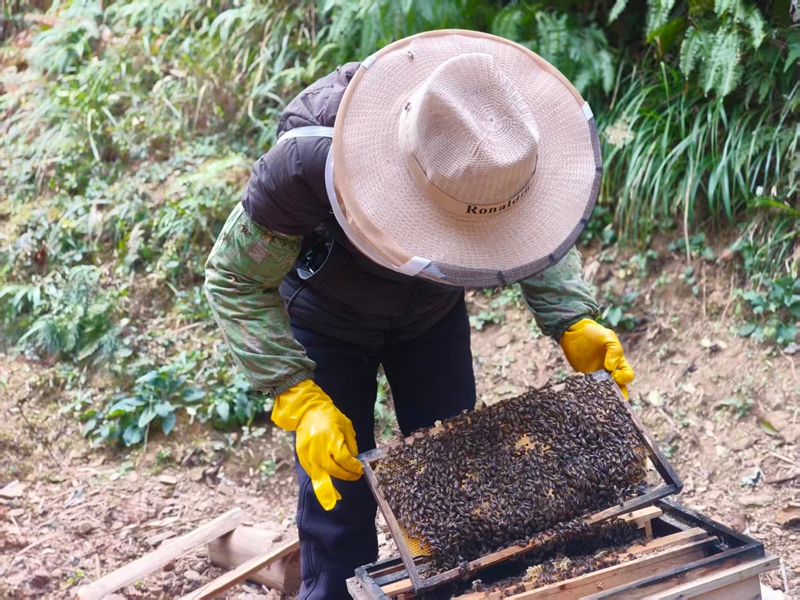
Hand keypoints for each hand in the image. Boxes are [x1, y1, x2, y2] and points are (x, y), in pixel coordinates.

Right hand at [272, 380, 362, 509]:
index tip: (360, 469)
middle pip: (334, 470)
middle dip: (346, 476)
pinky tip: (325, 488)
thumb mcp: (346, 426)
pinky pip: (312, 473)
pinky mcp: (302, 457)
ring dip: (328, 490)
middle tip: (355, 477)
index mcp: (332, 439)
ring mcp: (309, 454)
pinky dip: (319, 481)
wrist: (307, 411)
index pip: (345, 460)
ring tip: (335, 499)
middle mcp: (319, 449)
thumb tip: (354, 460)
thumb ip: (351, 444)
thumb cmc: (329, 416)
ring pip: (320, 476)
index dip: (354, 468)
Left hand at [559, 319, 634, 398]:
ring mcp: (596, 376)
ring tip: (600, 404)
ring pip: (604, 391)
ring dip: (604, 398)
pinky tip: (587, 397)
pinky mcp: (584, 378)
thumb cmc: (594, 333)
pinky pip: (588, 389)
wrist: (573, 331)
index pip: (628, 375)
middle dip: (618, 396)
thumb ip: (614, 350)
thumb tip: (611, 368)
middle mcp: (609, 372)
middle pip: (619, 388)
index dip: (624, 377)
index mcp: (618, 362)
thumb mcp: (608, 337)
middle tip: (612, 399)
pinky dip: (589, 394)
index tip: (612, 373)